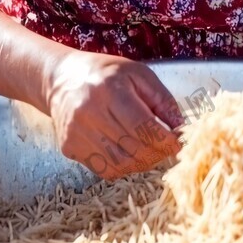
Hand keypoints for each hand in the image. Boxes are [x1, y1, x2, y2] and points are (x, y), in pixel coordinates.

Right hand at [45, 51, 183, 178]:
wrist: (62, 79)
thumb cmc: (106, 73)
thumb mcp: (139, 74)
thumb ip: (162, 100)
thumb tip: (180, 127)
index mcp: (109, 90)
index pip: (143, 127)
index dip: (165, 140)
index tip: (177, 143)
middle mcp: (89, 113)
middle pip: (133, 149)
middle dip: (156, 153)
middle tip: (165, 148)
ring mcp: (77, 133)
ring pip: (120, 164)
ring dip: (141, 162)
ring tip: (148, 150)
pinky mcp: (70, 147)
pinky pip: (104, 169)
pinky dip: (123, 166)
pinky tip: (128, 152)